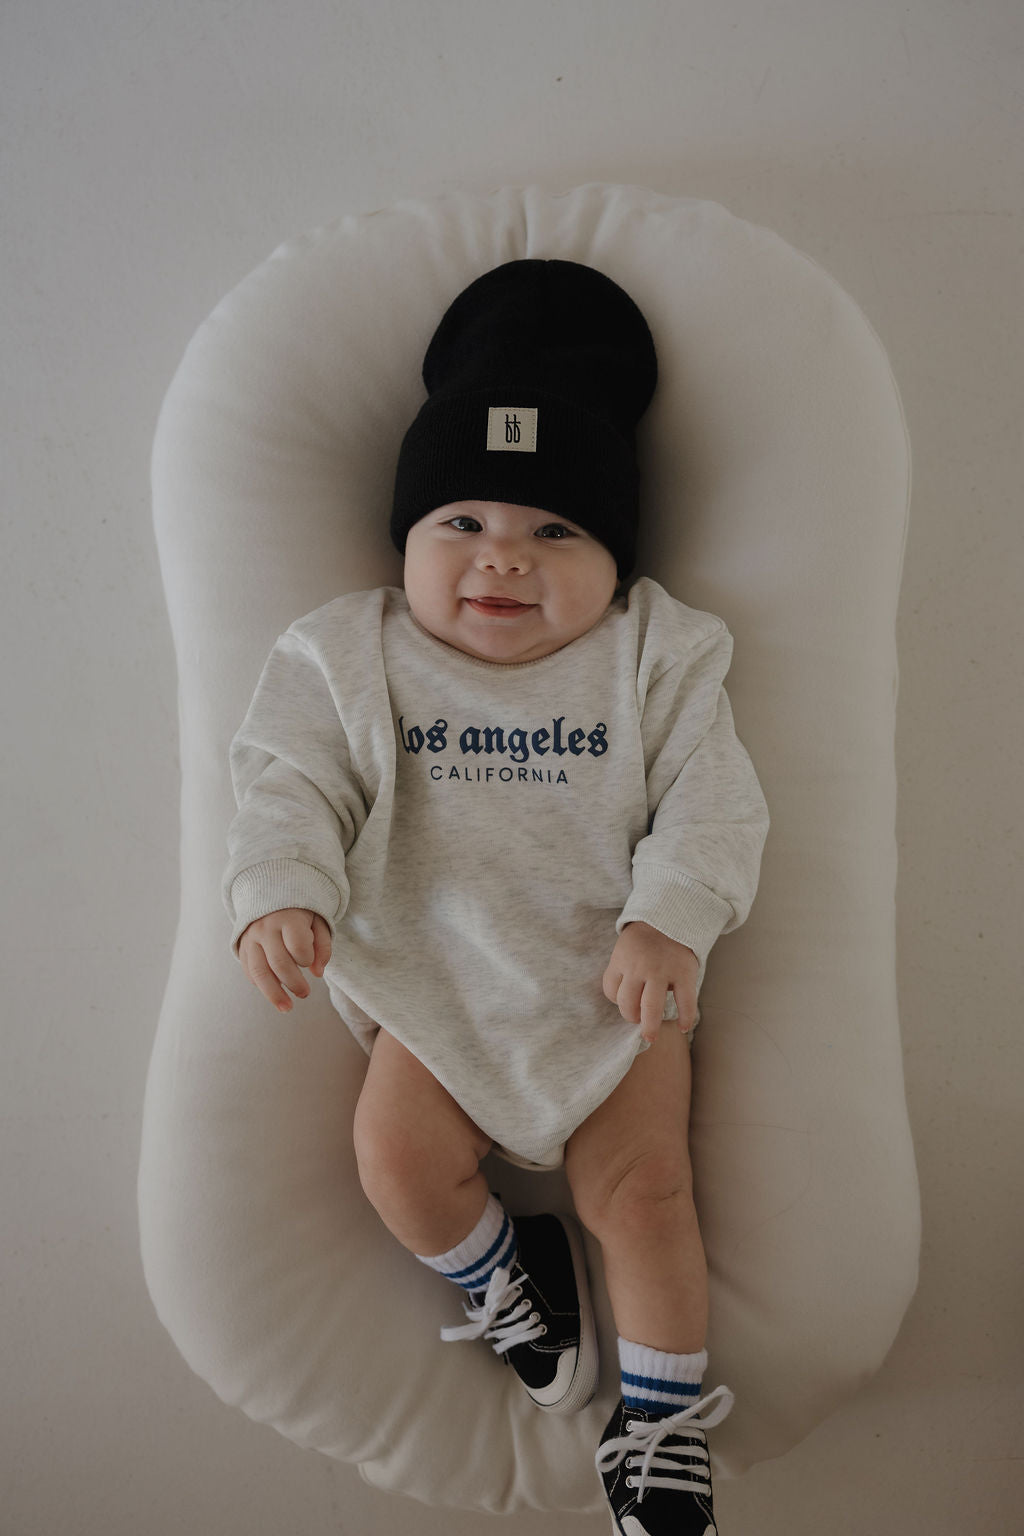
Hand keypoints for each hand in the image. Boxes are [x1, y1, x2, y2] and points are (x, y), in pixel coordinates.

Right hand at [238, 908, 331, 1013]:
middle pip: (279, 963)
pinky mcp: (242, 947)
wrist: (269, 893)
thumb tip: (318, 973)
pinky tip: (273, 992)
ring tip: (286, 1008)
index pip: (298, 947)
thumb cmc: (300, 912)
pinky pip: (249, 971)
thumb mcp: (318, 921)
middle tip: (305, 994)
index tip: (310, 960)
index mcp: (288, 918)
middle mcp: (266, 928)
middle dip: (294, 984)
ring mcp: (251, 938)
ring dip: (274, 994)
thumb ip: (323, 946)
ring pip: (259, 972)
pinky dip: (261, 985)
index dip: (308, 959)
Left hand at [603, 921, 698, 1043]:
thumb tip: (623, 1001)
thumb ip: (622, 970)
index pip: (610, 990)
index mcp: (621, 960)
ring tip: (650, 1037)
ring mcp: (662, 971)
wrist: (672, 914)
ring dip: (649, 1027)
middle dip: (630, 1017)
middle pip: (626, 1004)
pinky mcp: (684, 973)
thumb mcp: (625, 948)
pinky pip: (685, 1002)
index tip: (626, 1000)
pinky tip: (683, 1027)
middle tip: (637, 1022)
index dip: (616, 999)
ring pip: (651, 1008)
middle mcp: (639, 967)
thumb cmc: (646, 938)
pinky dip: (685, 1018)